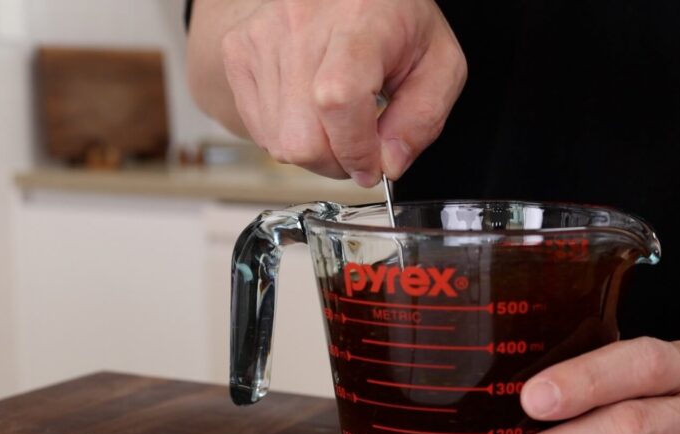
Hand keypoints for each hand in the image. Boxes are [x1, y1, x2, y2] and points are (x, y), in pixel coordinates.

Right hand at [219, 0, 465, 184]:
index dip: (356, 149)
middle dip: (337, 161)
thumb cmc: (398, 22)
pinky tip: (312, 112)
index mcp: (359, 22)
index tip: (375, 163)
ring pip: (280, 142)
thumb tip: (389, 165)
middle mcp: (301, 23)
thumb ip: (423, 119)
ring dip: (316, 151)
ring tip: (338, 123)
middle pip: (302, 137)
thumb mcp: (440, 65)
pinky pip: (260, 130)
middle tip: (360, 146)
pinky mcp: (238, 51)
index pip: (338, 99)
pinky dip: (290, 137)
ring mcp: (262, 37)